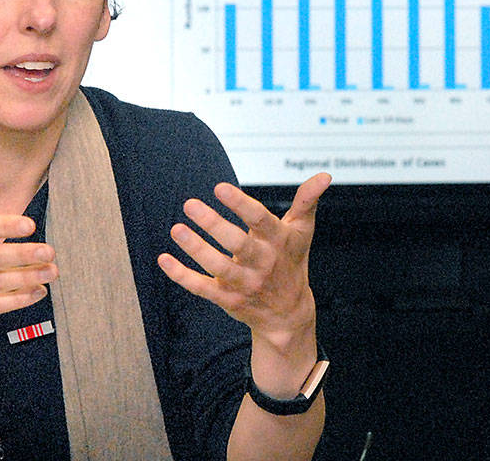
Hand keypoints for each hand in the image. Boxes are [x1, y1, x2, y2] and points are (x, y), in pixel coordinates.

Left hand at [158, 172, 330, 351]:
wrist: (288, 315)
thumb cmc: (291, 262)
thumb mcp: (302, 232)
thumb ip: (307, 201)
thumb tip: (325, 175)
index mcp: (279, 242)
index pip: (260, 220)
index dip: (240, 204)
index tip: (219, 188)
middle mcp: (263, 264)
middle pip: (237, 244)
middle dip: (213, 225)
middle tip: (189, 204)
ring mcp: (245, 284)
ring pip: (218, 267)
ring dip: (195, 249)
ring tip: (177, 229)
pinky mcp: (228, 299)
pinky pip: (202, 288)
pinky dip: (182, 275)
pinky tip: (164, 259)